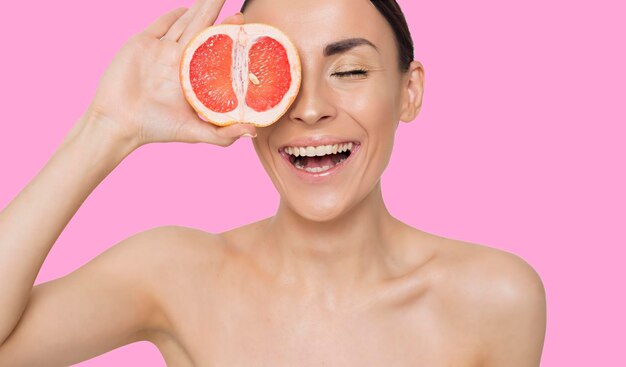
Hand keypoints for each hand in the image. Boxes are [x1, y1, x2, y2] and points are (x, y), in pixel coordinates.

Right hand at [82, 0, 255, 147]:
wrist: (118, 121)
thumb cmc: (155, 129)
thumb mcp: (194, 132)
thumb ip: (223, 136)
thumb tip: (254, 132)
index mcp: (193, 79)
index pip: (216, 53)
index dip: (230, 40)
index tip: (245, 28)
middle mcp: (180, 62)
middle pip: (204, 33)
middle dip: (219, 18)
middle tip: (238, 11)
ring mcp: (162, 51)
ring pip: (185, 24)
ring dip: (201, 9)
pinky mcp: (143, 43)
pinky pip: (161, 25)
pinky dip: (174, 15)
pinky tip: (187, 7)